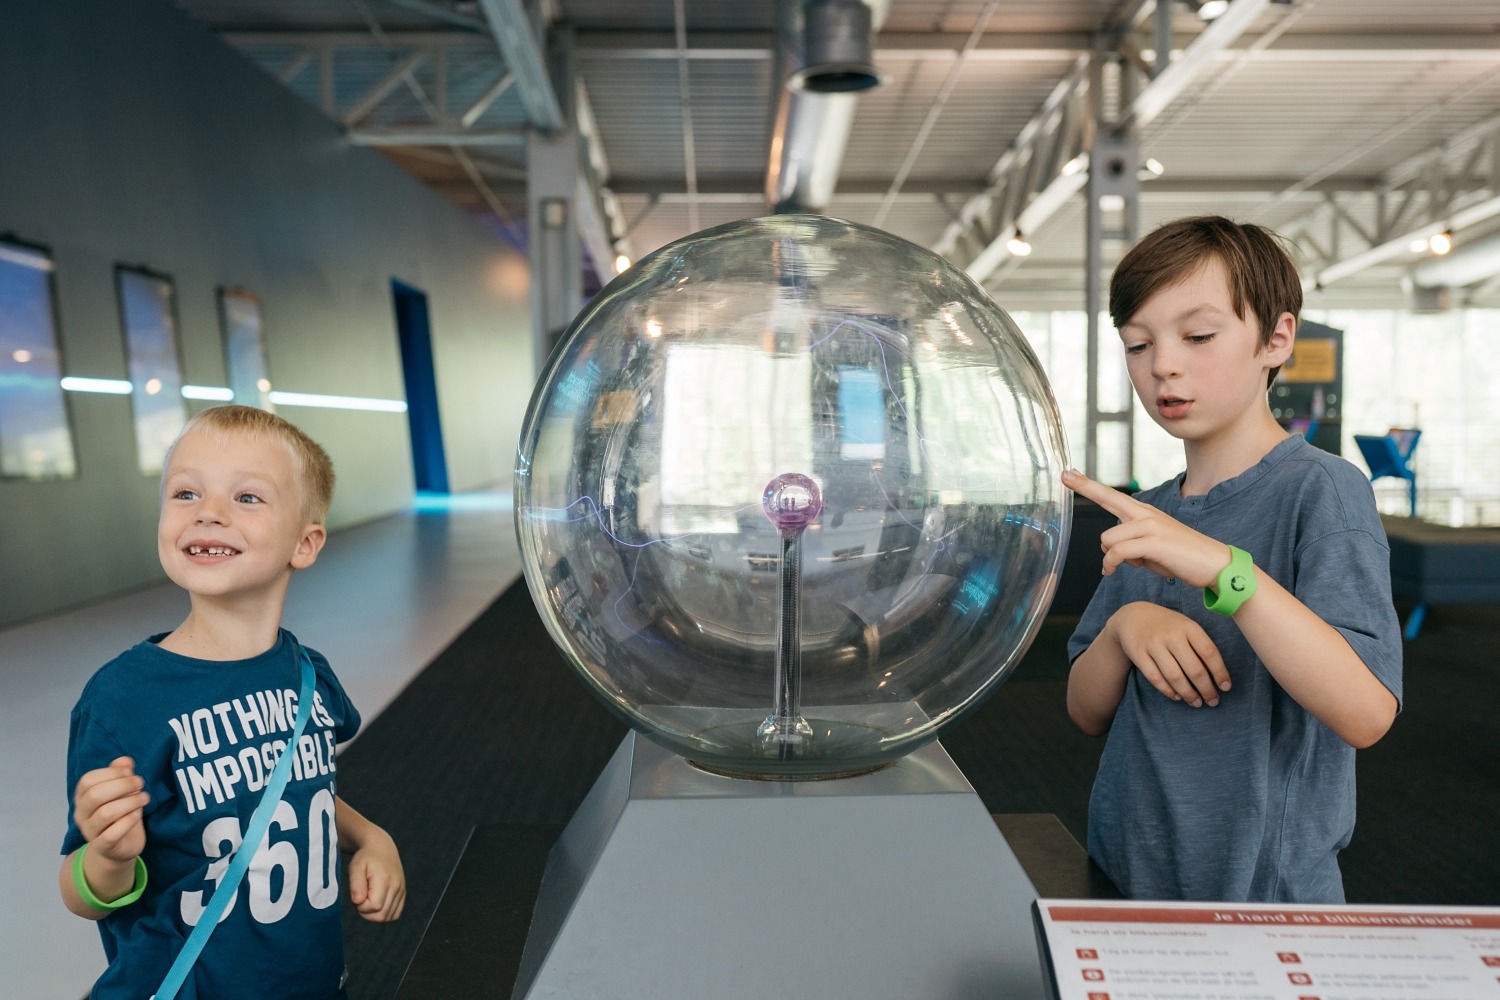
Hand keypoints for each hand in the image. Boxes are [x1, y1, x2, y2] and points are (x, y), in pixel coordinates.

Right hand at [72, 756, 148, 862]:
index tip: (130, 771)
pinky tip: (138, 814)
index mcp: (82, 797)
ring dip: (130, 802)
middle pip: (96, 795)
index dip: (111, 773)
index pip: (88, 780)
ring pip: (105, 813)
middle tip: (141, 783)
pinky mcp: (103, 846)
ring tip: (145, 798)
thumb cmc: (121, 814)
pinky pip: (112, 834)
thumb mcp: (122, 792)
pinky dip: (128, 821)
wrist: (120, 846)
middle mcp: (81, 814)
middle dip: (122, 785)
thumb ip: (121, 775)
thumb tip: (125, 760)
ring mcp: (90, 831)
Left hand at [347, 826, 404, 922]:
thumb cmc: (365, 857)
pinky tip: (377, 902)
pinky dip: (385, 913)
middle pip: (381, 916)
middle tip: (361, 897)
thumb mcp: (355, 866)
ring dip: (374, 914)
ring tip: (368, 898)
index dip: (361, 907)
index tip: (357, 895)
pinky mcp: (403, 893)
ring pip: (388, 917)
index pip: (374, 907)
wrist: (381, 847)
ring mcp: (401, 891)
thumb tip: (358, 901)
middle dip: (366, 913)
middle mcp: (397, 887)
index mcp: (385, 880)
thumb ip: (356, 884)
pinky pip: (395, 914)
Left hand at [1062, 469, 1232, 588]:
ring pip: (1108, 539)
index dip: (1087, 484)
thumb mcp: (1150, 548)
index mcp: (1143, 513)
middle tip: (1069, 481)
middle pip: (1106, 502)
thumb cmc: (1180, 558)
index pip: (1110, 495)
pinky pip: (1117, 552)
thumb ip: (1130, 543)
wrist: (1213, 565)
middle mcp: (1145, 513)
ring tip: (1134, 564)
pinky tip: (1115, 571)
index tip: (1067, 473)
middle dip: (1089, 501)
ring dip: (1112, 558)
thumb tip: (1111, 552)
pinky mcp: (1153, 541)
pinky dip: (1112, 564)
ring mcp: (1150, 525)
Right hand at [1111, 602, 1230, 706]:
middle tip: (1213, 701)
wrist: (1134, 616)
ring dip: (1188, 694)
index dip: (1220, 672)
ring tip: (1196, 703)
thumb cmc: (1168, 625)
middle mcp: (1171, 635)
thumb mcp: (1186, 626)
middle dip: (1206, 689)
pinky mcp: (1138, 654)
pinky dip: (1168, 691)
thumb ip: (1200, 645)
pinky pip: (1155, 678)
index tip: (1225, 687)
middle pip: (1194, 669)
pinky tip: (1177, 696)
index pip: (1209, 653)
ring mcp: (1153, 644)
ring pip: (1175, 677)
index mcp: (1188, 627)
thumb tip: (1216, 675)